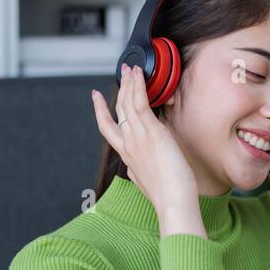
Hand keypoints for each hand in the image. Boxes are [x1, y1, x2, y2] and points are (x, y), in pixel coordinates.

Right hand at [91, 65, 198, 214]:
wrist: (172, 202)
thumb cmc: (167, 195)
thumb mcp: (146, 179)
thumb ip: (140, 167)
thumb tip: (139, 162)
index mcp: (126, 155)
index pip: (109, 128)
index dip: (101, 111)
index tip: (97, 98)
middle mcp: (128, 143)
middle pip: (119, 110)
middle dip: (120, 88)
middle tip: (122, 72)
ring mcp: (138, 137)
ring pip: (128, 103)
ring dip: (129, 83)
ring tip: (130, 68)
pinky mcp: (152, 132)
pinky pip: (141, 104)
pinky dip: (138, 87)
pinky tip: (138, 75)